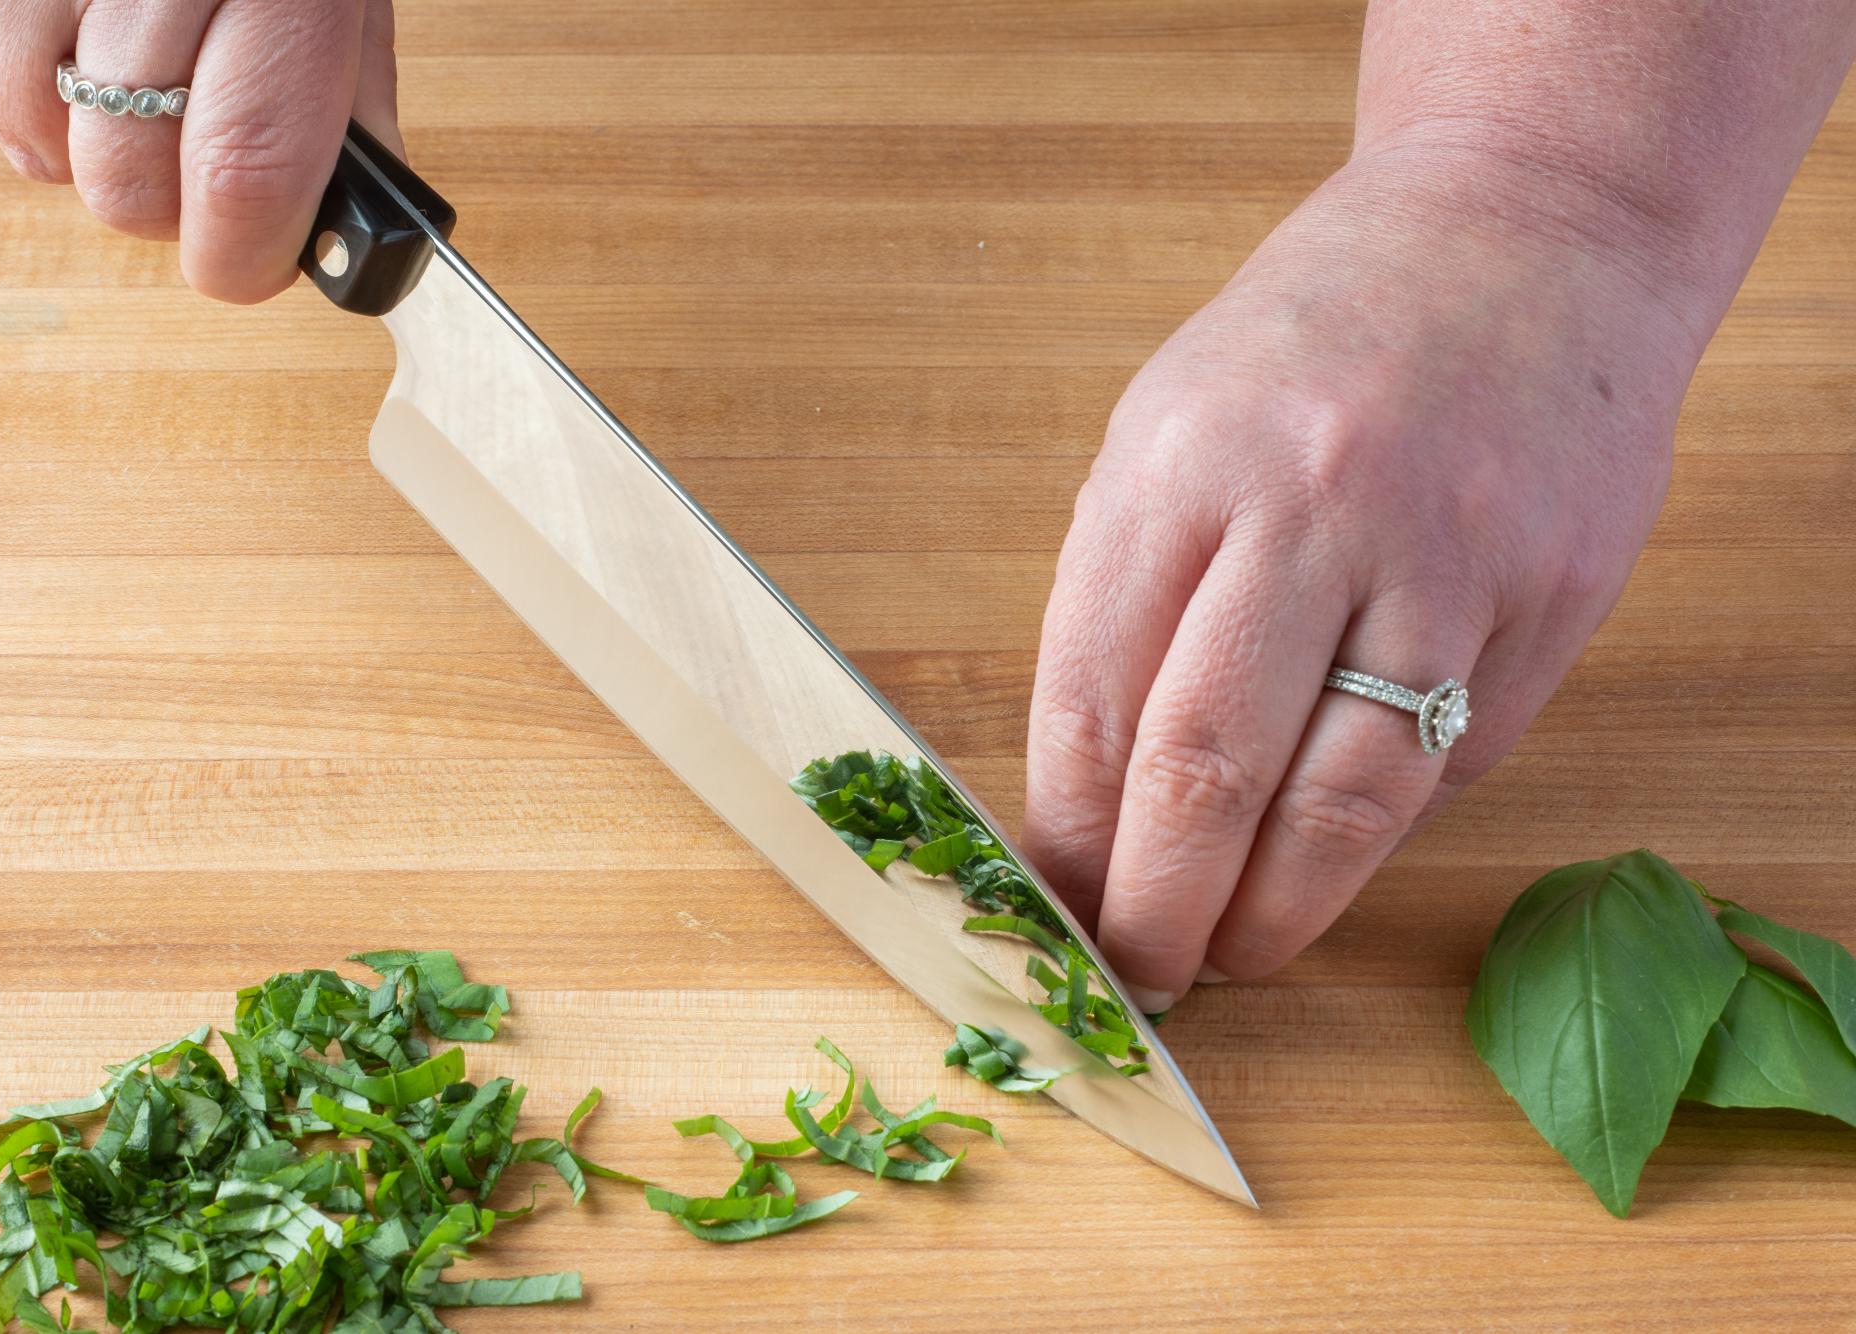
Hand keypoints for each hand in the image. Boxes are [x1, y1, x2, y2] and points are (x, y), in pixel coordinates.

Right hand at [0, 0, 398, 301]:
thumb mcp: (346, 5)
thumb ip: (351, 119)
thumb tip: (350, 241)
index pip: (248, 170)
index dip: (240, 254)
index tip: (244, 263)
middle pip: (125, 174)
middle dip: (156, 208)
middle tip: (185, 175)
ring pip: (27, 127)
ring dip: (71, 148)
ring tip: (121, 101)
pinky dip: (10, 73)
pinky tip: (65, 34)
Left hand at [1025, 144, 1700, 1008]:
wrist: (1523, 230)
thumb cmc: (1312, 344)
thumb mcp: (1172, 430)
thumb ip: (1130, 596)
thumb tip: (1097, 798)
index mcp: (1178, 465)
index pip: (1094, 700)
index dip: (1070, 836)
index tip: (1056, 910)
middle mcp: (1310, 509)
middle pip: (1209, 766)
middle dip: (1159, 904)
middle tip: (1141, 971)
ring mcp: (1446, 555)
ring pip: (1349, 794)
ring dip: (1280, 907)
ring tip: (1238, 952)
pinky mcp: (1551, 597)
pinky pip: (1456, 759)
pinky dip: (1387, 822)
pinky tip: (1342, 838)